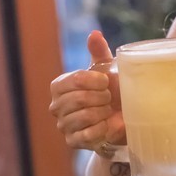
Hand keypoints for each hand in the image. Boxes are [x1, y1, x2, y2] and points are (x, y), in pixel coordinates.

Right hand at [49, 31, 125, 151]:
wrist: (119, 117)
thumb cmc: (109, 90)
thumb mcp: (105, 68)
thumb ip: (98, 51)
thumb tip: (94, 34)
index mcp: (59, 85)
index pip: (74, 80)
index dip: (94, 81)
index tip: (107, 82)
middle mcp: (56, 106)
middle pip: (78, 98)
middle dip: (101, 97)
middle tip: (109, 97)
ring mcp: (63, 125)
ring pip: (83, 116)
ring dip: (102, 112)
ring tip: (108, 109)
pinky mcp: (72, 142)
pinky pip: (87, 134)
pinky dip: (101, 128)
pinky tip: (106, 124)